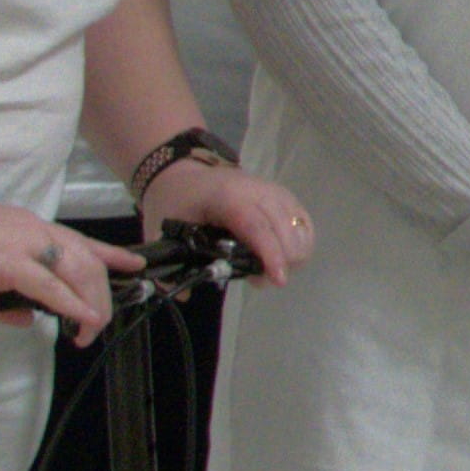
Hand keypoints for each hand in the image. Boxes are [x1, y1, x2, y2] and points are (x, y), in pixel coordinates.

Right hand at [0, 199, 134, 343]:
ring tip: (91, 330)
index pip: (77, 240)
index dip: (110, 254)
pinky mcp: (6, 262)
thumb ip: (5, 295)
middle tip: (100, 324)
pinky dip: (72, 305)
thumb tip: (25, 318)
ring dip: (91, 304)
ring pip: (77, 271)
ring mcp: (20, 243)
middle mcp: (31, 229)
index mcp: (25, 226)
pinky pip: (50, 287)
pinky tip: (83, 319)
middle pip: (86, 259)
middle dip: (103, 293)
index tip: (134, 265)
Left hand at [139, 154, 313, 285]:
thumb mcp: (165, 228)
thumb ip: (173, 263)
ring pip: (299, 227)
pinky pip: (304, 222)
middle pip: (284, 229)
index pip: (256, 226)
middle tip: (259, 279)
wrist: (185, 174)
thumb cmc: (176, 202)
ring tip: (270, 268)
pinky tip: (285, 257)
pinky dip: (300, 243)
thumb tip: (183, 295)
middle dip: (281, 262)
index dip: (270, 254)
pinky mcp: (284, 196)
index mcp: (225, 196)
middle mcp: (256, 189)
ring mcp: (274, 191)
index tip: (277, 280)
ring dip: (292, 255)